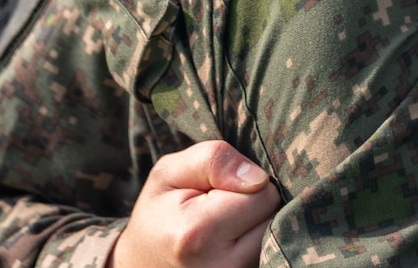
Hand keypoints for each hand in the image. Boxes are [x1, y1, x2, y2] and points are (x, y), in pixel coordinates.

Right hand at [109, 140, 280, 267]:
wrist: (143, 262)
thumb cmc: (158, 213)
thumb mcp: (169, 172)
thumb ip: (213, 160)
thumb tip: (259, 177)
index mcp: (197, 233)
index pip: (262, 193)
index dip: (244, 182)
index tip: (215, 191)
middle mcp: (222, 267)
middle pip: (273, 216)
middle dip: (252, 204)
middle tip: (218, 210)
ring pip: (274, 235)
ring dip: (256, 225)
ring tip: (224, 227)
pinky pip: (268, 252)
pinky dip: (256, 242)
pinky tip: (232, 241)